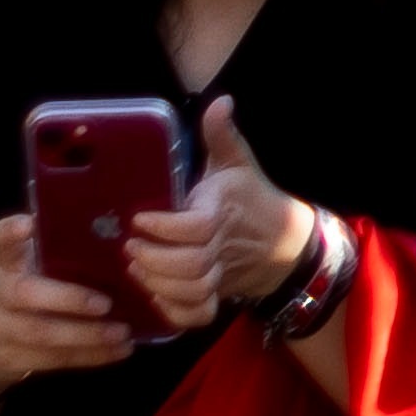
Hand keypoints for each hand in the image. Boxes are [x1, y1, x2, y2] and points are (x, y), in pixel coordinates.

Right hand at [0, 217, 145, 397]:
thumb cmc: (30, 291)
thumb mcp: (34, 266)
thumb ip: (60, 251)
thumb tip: (117, 233)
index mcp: (8, 262)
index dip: (10, 232)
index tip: (28, 224)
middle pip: (25, 292)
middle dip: (69, 299)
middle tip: (106, 303)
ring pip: (42, 333)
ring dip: (86, 335)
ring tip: (122, 332)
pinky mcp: (11, 358)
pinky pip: (54, 359)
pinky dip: (90, 356)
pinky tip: (119, 350)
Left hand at [127, 98, 314, 335]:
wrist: (284, 243)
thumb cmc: (250, 198)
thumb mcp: (237, 162)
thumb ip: (222, 135)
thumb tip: (220, 100)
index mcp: (222, 212)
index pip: (196, 228)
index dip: (164, 228)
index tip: (140, 219)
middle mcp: (221, 247)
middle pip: (191, 265)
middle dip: (154, 259)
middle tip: (130, 246)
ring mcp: (220, 274)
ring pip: (192, 291)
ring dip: (158, 283)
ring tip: (135, 268)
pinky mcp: (217, 294)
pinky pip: (198, 315)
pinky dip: (174, 312)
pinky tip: (154, 296)